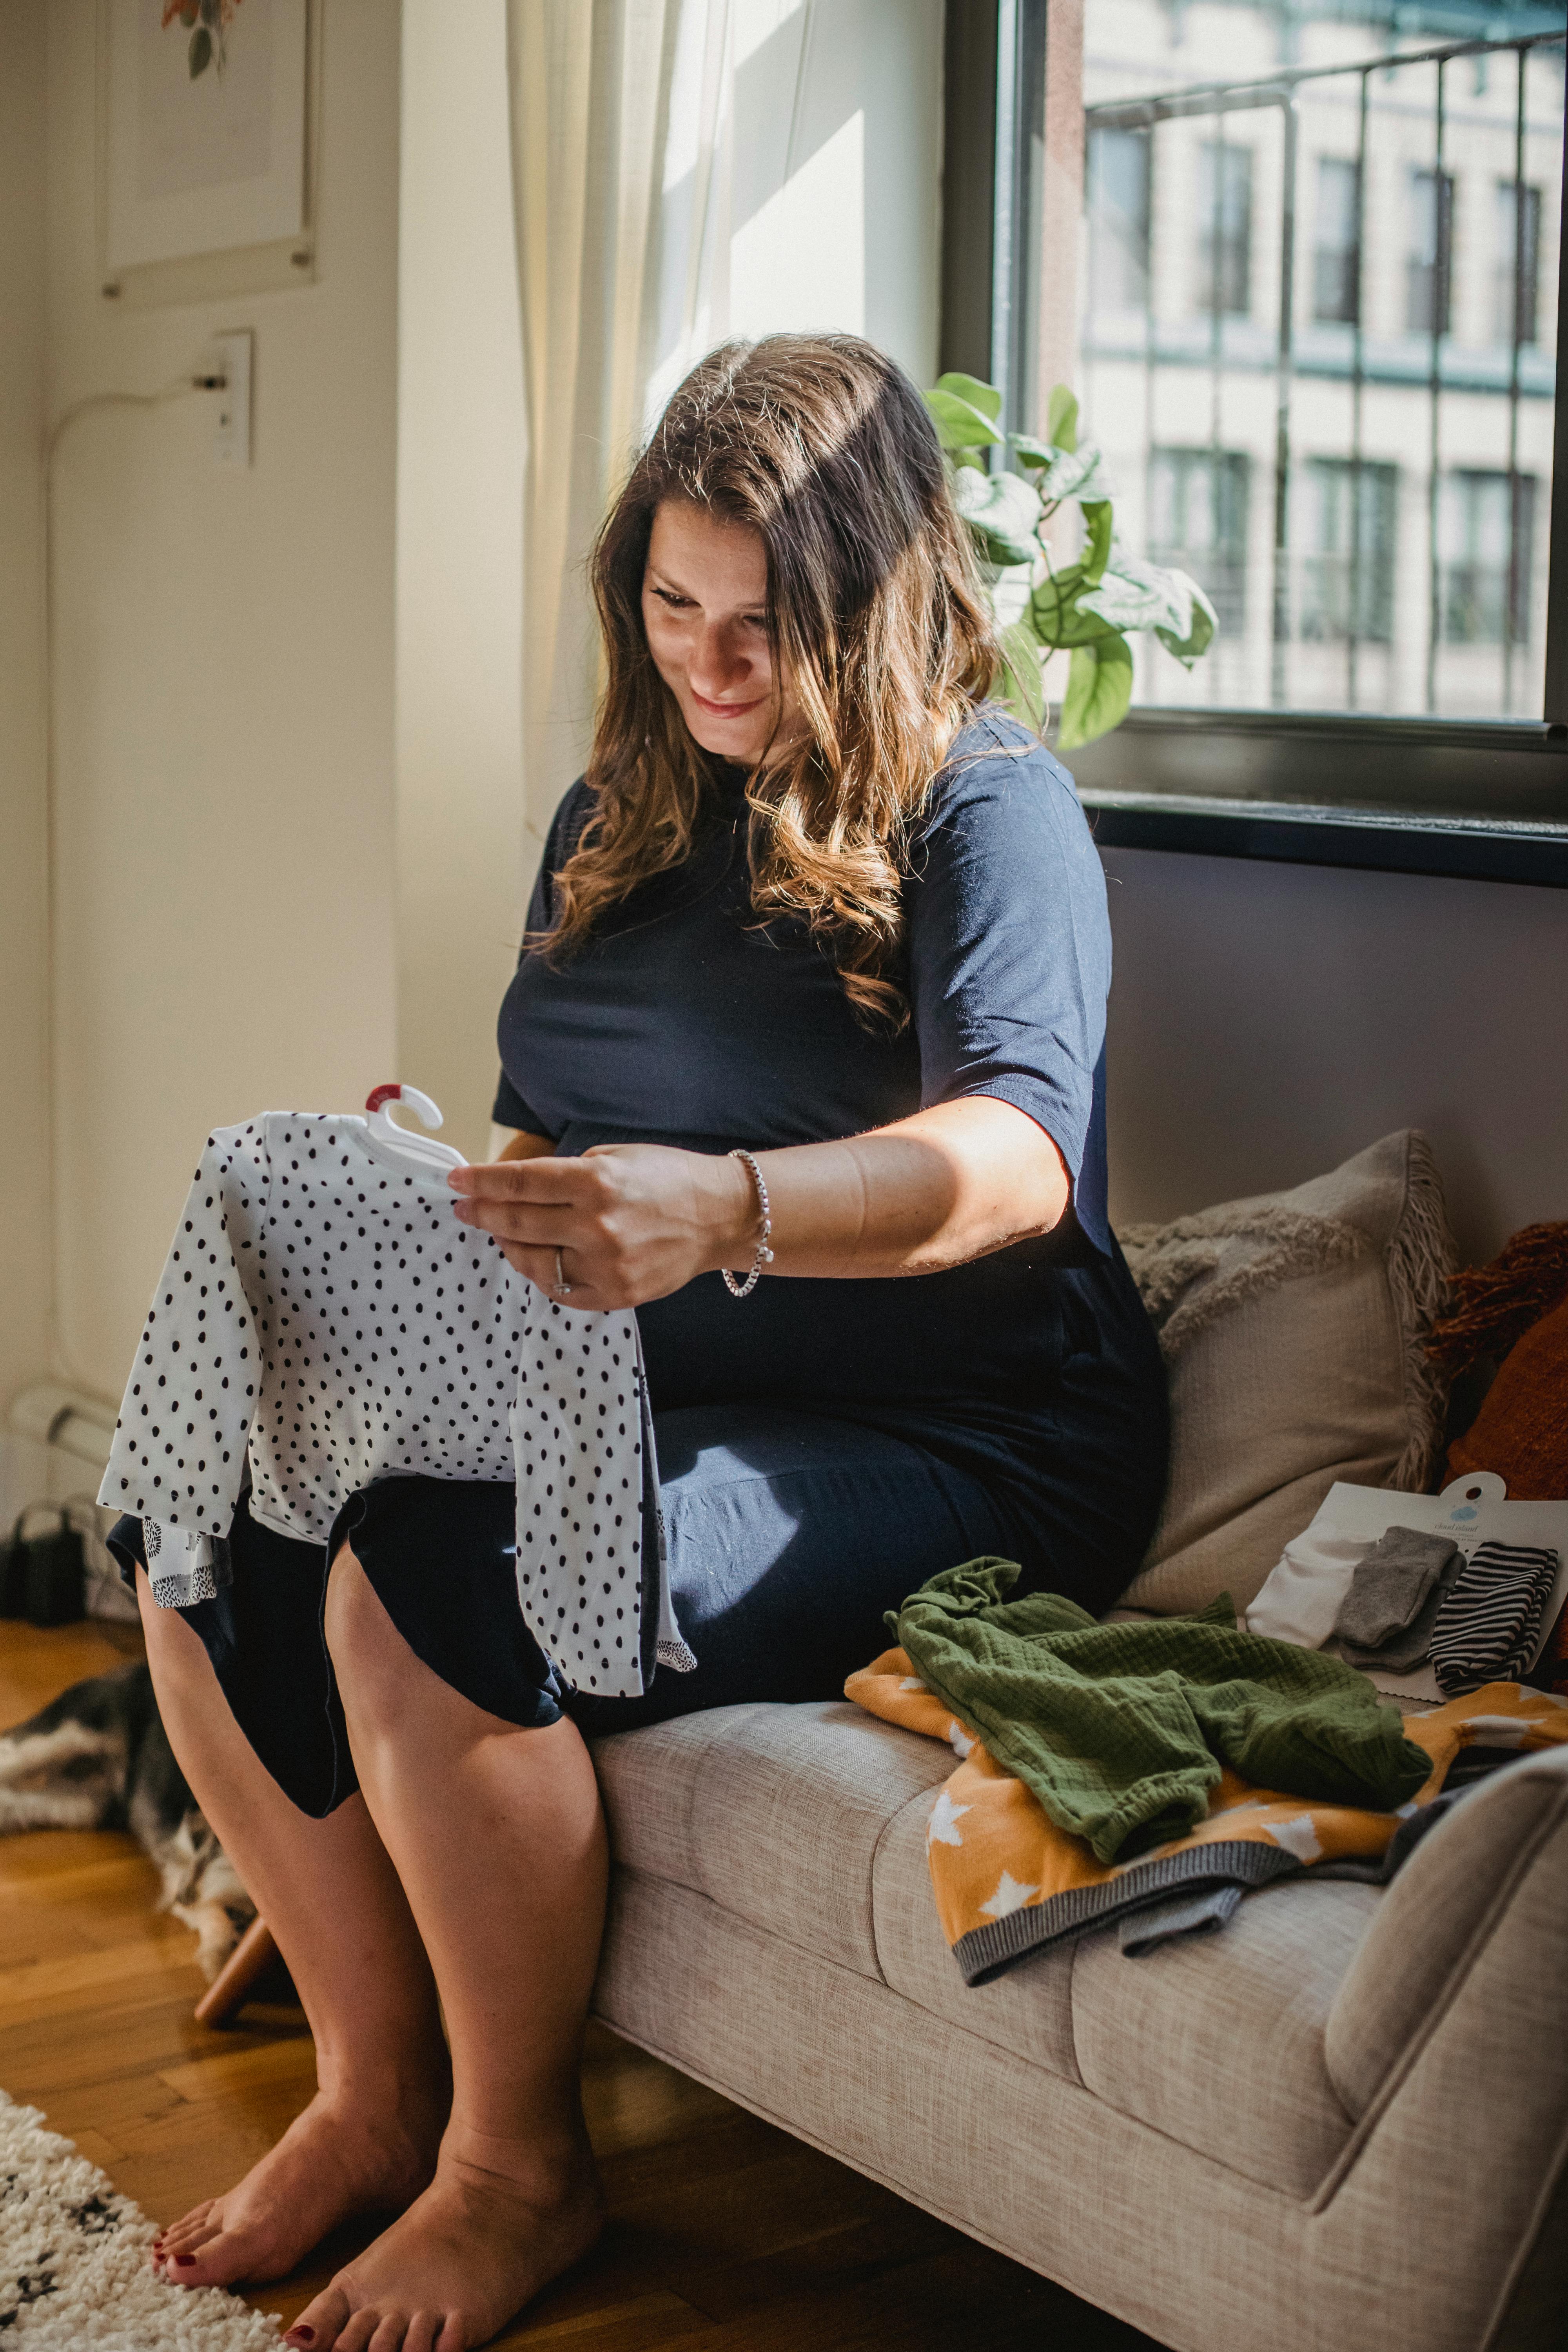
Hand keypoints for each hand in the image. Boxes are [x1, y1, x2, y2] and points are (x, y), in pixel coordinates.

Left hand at [447, 1144, 756, 1310]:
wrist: (720, 1216)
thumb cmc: (667, 1178)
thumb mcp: (614, 1156)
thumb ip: (565, 1173)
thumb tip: (516, 1186)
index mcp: (596, 1182)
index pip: (520, 1183)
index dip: (481, 1181)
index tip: (457, 1180)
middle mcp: (597, 1226)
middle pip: (517, 1222)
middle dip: (483, 1213)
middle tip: (465, 1208)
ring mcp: (606, 1266)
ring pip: (532, 1261)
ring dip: (508, 1244)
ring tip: (502, 1231)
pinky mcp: (615, 1294)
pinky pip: (559, 1288)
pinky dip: (541, 1272)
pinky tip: (537, 1255)